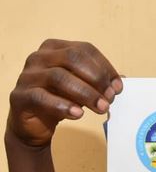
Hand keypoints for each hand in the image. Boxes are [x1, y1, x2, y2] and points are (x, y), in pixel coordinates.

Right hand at [7, 39, 122, 146]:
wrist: (33, 124)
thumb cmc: (60, 99)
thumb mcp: (82, 87)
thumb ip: (99, 82)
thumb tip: (121, 81)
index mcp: (55, 48)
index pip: (85, 50)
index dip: (105, 67)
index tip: (118, 88)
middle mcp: (39, 57)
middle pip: (72, 58)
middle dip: (96, 78)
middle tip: (110, 98)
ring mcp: (27, 75)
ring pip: (59, 77)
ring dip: (85, 93)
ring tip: (101, 108)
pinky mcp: (19, 96)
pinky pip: (42, 97)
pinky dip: (63, 105)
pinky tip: (78, 114)